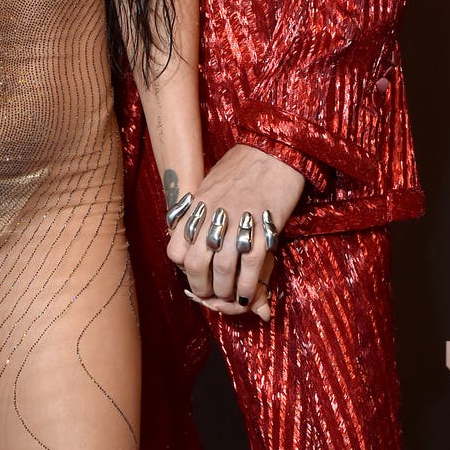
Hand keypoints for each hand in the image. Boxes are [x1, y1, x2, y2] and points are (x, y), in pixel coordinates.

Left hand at [166, 144, 304, 314]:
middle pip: (196, 264)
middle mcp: (212, 215)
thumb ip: (205, 213)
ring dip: (225, 292)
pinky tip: (249, 296)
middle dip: (202, 288)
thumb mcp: (213, 185)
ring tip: (231, 299)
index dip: (183, 269)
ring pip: (222, 270)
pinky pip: (250, 266)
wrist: (274, 149)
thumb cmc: (243, 164)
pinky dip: (248, 287)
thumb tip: (201, 240)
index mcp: (197, 204)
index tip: (194, 274)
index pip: (175, 248)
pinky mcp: (263, 226)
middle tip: (211, 296)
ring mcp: (237, 221)